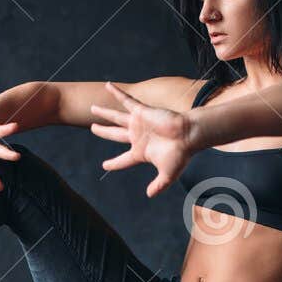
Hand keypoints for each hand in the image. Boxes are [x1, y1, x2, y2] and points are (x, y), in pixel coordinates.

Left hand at [88, 81, 195, 197]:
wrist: (189, 135)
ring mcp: (139, 123)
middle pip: (115, 134)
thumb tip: (150, 195)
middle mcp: (137, 136)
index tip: (105, 165)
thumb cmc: (180, 154)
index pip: (123, 160)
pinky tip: (108, 86)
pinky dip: (118, 94)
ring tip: (92, 108)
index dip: (114, 163)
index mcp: (141, 152)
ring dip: (104, 113)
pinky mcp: (142, 112)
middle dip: (103, 131)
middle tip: (93, 128)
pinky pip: (127, 101)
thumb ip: (159, 185)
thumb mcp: (168, 174)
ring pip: (116, 117)